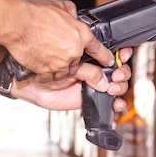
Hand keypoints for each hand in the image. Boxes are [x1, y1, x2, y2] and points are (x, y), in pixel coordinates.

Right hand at [3, 0, 114, 83]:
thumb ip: (72, 14)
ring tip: (48, 56)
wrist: (16, 23)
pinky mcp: (47, 72)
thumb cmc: (35, 14)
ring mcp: (61, 63)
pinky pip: (50, 77)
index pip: (100, 51)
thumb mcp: (61, 6)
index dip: (104, 57)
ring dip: (59, 67)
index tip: (107, 62)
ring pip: (65, 72)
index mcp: (82, 35)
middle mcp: (74, 51)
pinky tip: (40, 63)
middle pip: (79, 63)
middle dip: (72, 59)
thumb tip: (74, 17)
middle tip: (60, 52)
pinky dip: (46, 73)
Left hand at [13, 47, 132, 110]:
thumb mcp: (69, 61)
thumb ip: (86, 65)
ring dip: (121, 86)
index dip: (122, 54)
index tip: (122, 56)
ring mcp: (95, 83)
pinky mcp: (92, 98)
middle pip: (120, 69)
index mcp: (90, 53)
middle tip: (116, 74)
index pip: (113, 53)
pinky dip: (117, 103)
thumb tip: (103, 70)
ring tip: (113, 87)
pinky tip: (116, 103)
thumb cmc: (46, 62)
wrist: (32, 81)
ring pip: (118, 85)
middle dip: (123, 72)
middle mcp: (95, 68)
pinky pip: (109, 102)